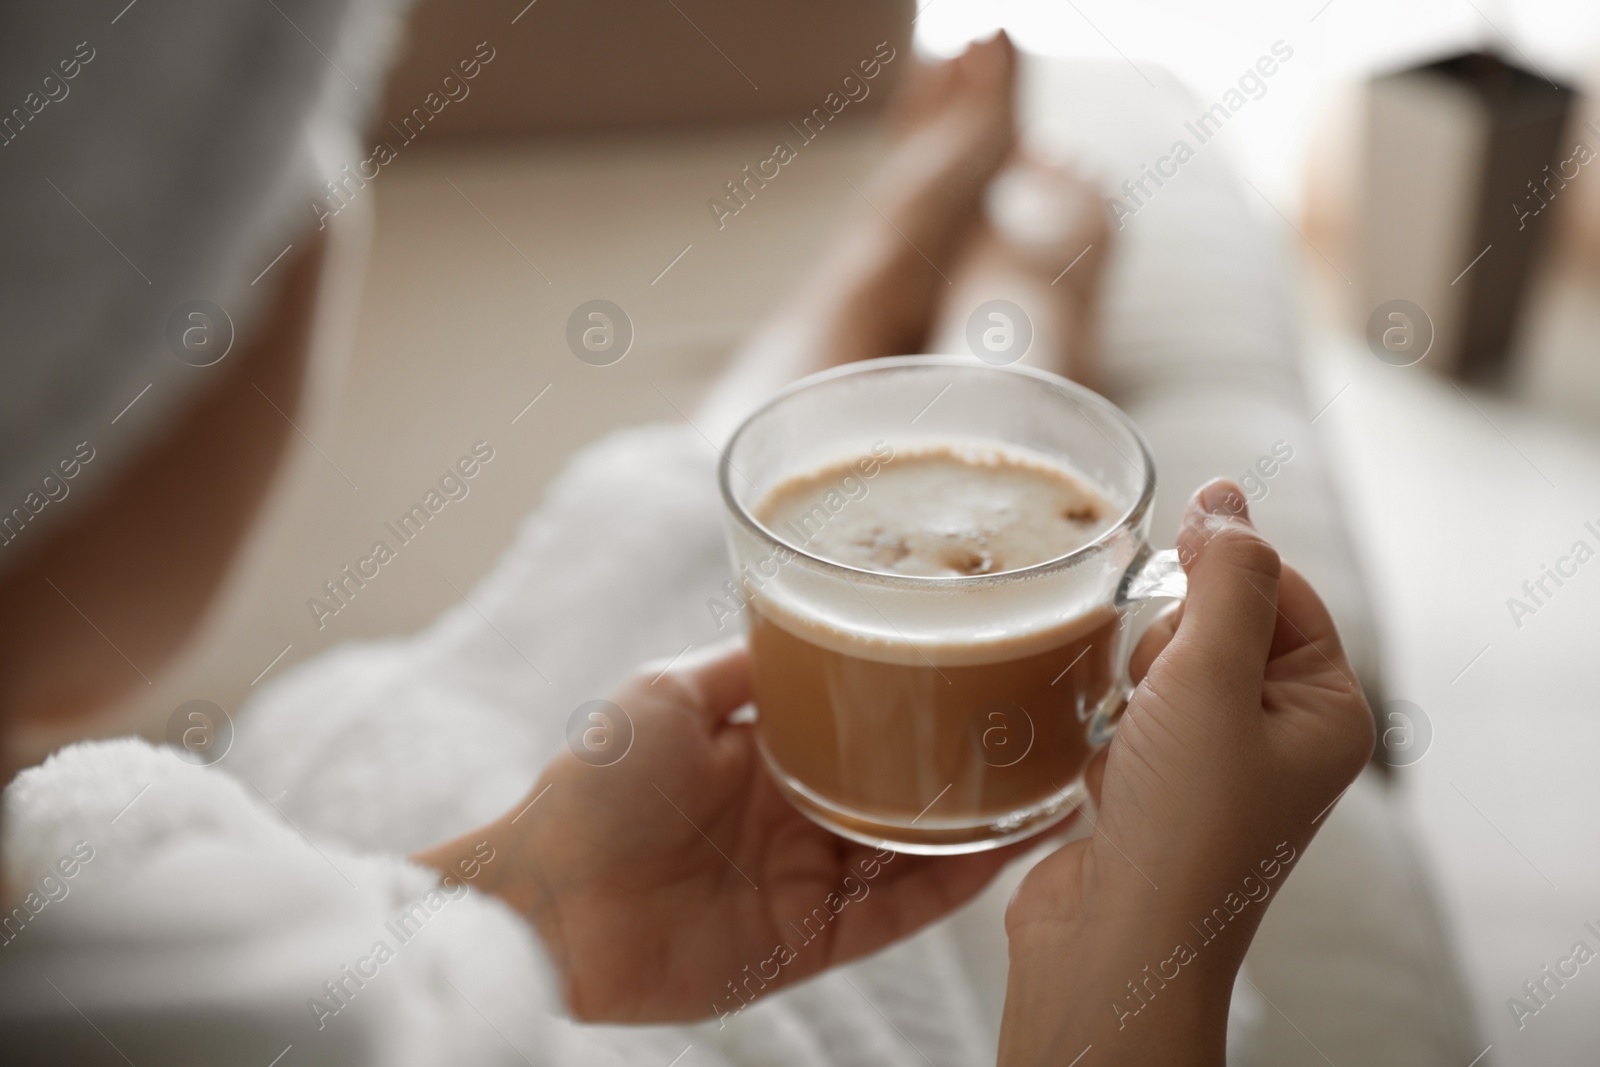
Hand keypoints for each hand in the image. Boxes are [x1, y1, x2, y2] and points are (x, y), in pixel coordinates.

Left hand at [416, 641, 1043, 1022]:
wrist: (546, 901)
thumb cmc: (594, 786)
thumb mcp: (671, 694)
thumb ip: (748, 664)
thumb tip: (806, 613)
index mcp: (765, 755)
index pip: (862, 726)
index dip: (916, 704)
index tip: (974, 665)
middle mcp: (796, 817)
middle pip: (902, 790)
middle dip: (965, 765)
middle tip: (1038, 725)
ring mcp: (806, 881)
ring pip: (915, 851)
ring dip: (980, 824)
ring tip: (1051, 780)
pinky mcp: (809, 941)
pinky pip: (896, 913)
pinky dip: (953, 882)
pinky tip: (1004, 847)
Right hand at [999, 480, 1375, 1065]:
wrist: (1114, 947)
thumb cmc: (1181, 826)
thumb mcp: (1213, 679)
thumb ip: (1226, 575)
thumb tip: (1226, 492)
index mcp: (1325, 710)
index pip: (1276, 586)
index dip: (1217, 579)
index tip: (1173, 598)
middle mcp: (1279, 737)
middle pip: (1213, 622)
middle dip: (1168, 649)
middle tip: (1160, 707)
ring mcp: (1216, 768)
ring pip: (1161, 669)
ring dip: (1132, 693)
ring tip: (1133, 749)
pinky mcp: (1157, 791)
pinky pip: (1125, 717)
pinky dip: (1107, 735)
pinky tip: (1109, 779)